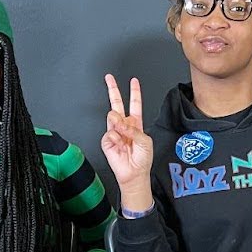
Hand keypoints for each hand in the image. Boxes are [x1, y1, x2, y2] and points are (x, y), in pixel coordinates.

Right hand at [100, 74, 153, 209]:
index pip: (134, 104)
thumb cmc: (142, 159)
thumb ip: (133, 129)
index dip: (134, 92)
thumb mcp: (145, 141)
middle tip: (109, 78)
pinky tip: (118, 145)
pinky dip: (114, 139)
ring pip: (112, 117)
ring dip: (119, 124)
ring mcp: (114, 132)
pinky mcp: (107, 141)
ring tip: (123, 137)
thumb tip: (120, 122)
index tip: (133, 81)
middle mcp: (124, 125)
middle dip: (113, 90)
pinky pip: (109, 133)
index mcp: (135, 123)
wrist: (134, 173)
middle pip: (117, 103)